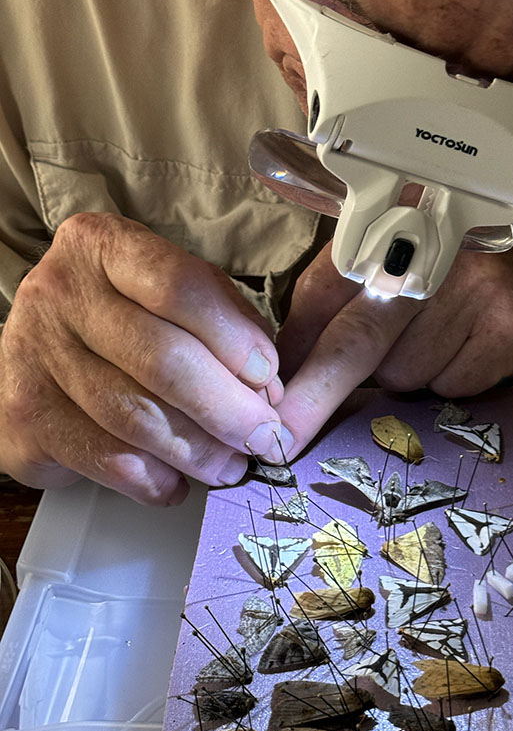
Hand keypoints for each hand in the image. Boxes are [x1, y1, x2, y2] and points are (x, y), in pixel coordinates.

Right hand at [0, 213, 290, 503]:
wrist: (40, 355)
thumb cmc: (126, 321)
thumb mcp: (176, 297)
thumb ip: (225, 324)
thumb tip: (266, 388)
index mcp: (104, 246)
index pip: (180, 287)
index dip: (234, 340)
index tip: (268, 380)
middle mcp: (61, 292)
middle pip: (162, 359)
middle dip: (227, 410)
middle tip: (264, 439)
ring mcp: (36, 353)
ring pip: (135, 417)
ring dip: (198, 453)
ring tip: (232, 467)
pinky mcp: (27, 415)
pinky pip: (106, 458)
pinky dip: (154, 480)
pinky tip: (178, 484)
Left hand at [274, 211, 512, 457]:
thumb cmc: (468, 274)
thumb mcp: (406, 267)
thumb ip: (347, 301)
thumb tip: (286, 368)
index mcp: (391, 223)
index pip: (322, 292)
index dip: (293, 351)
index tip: (268, 396)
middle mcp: (430, 246)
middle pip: (355, 341)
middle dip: (315, 398)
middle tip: (284, 438)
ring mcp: (472, 286)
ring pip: (403, 374)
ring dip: (408, 378)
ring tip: (441, 343)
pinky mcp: (507, 325)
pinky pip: (450, 385)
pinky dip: (451, 382)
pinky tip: (473, 351)